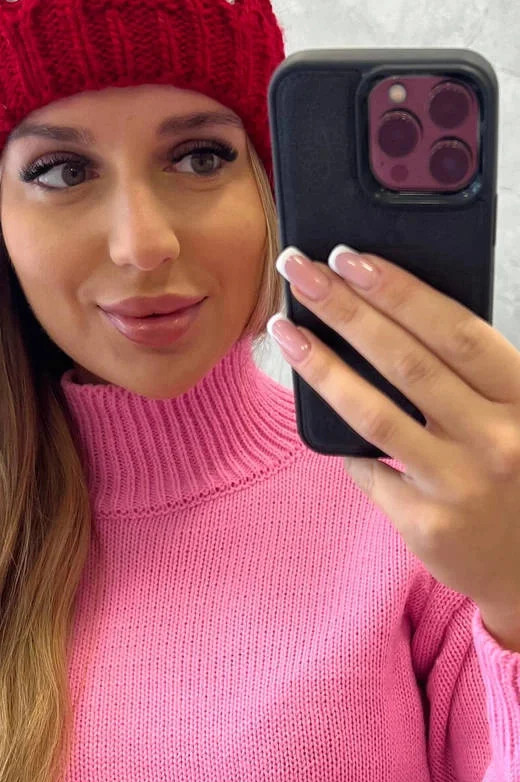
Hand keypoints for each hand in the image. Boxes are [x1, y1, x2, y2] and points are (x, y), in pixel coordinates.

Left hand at [269, 245, 519, 629]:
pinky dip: (345, 443)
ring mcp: (461, 485)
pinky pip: (369, 470)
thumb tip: (391, 310)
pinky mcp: (428, 524)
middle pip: (406, 362)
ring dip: (321, 365)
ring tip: (284, 329)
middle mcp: (498, 439)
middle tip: (299, 270)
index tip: (350, 257)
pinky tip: (320, 415)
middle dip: (345, 309)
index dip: (400, 291)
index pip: (455, 331)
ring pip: (374, 413)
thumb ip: (477, 373)